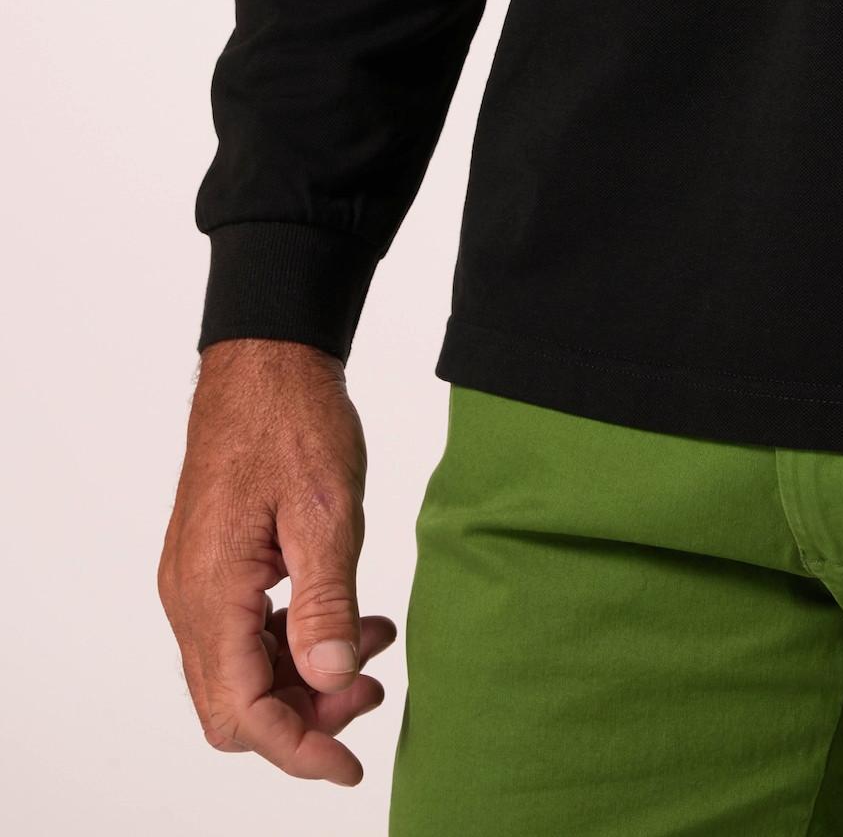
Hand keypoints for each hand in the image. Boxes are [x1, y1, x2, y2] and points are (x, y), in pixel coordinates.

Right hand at [158, 337, 397, 787]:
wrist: (266, 358)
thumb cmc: (292, 419)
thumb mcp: (326, 511)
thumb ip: (324, 602)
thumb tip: (329, 681)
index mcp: (211, 592)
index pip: (242, 711)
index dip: (297, 748)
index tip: (351, 763)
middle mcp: (190, 597)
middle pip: (234, 704)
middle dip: (304, 716)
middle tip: (371, 690)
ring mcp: (196, 581)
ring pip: (240, 671)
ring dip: (304, 676)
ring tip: (373, 645)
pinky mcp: (213, 564)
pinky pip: (244, 632)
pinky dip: (293, 640)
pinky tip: (349, 615)